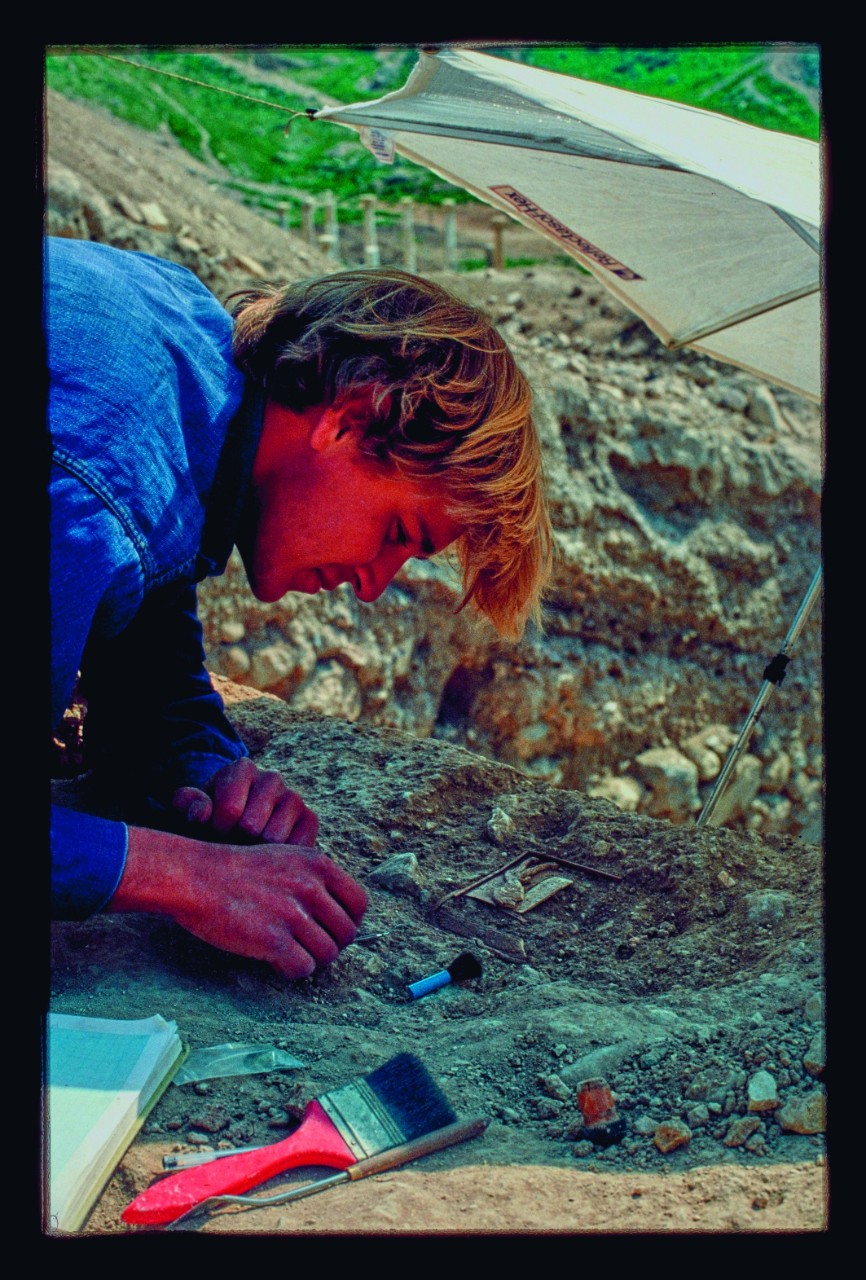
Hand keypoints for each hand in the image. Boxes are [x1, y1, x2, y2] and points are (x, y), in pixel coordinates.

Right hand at [111, 828, 367, 979]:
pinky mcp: (273, 940)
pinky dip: (292, 971)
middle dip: (331, 945)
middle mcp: (310, 887)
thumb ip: (314, 878)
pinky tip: (276, 962)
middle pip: (346, 933)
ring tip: (290, 953)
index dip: (350, 921)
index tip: (332, 929)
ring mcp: (292, 914)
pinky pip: (303, 969)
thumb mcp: (285, 857)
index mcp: (318, 864)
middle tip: (308, 946)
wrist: (196, 877)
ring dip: (311, 959)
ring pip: (327, 954)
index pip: (360, 903)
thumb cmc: (237, 869)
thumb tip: (340, 910)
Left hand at [171, 758, 317, 845]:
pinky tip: (267, 854)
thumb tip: (202, 814)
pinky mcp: (310, 819)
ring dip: (257, 852)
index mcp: (242, 768)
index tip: (213, 832)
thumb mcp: (189, 811)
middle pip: (252, 826)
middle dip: (236, 842)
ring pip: (274, 838)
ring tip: (247, 848)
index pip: (229, 809)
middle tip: (231, 843)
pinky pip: (297, 847)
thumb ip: (187, 806)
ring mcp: (294, 798)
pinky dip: (280, 858)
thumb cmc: (209, 820)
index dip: (216, 830)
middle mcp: (272, 777)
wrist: (235, 830)